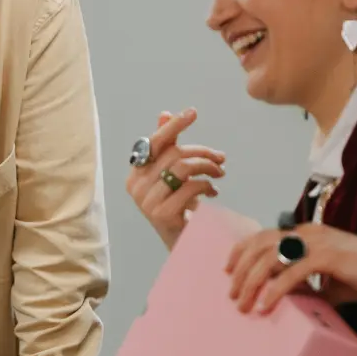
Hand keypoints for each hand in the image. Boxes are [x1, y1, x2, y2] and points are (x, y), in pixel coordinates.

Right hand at [126, 109, 226, 249]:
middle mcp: (136, 186)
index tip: (193, 112)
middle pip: (174, 153)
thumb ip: (167, 147)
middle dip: (203, 152)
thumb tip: (164, 114)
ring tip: (219, 173)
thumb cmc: (178, 206)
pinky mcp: (162, 214)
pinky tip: (213, 192)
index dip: (174, 125)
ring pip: (183, 167)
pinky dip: (208, 186)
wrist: (182, 243)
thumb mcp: (172, 174)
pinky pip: (191, 187)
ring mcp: (147, 201)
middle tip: (221, 159)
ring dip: (208, 167)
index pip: (154, 142)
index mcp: (135, 173)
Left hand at [225, 223, 356, 313]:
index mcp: (308, 234)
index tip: (228, 270)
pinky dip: (274, 291)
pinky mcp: (327, 257)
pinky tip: (265, 306)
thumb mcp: (331, 282)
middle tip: (232, 294)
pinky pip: (290, 274)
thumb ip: (309, 286)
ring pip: (269, 258)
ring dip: (251, 283)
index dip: (241, 251)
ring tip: (242, 304)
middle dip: (240, 270)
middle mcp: (308, 233)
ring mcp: (317, 243)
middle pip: (259, 246)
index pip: (264, 236)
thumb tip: (289, 301)